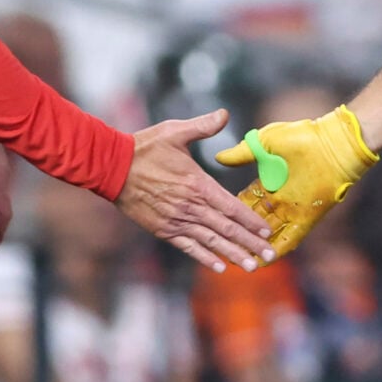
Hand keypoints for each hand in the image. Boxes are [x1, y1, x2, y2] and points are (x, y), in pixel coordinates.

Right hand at [118, 109, 276, 271]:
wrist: (111, 167)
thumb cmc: (144, 148)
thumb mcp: (175, 131)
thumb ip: (203, 126)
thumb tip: (225, 114)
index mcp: (198, 184)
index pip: (232, 207)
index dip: (251, 221)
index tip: (268, 232)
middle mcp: (190, 207)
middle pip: (227, 229)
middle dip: (250, 243)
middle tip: (269, 256)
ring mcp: (176, 221)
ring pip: (211, 242)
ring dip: (233, 255)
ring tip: (251, 267)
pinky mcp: (163, 229)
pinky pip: (188, 247)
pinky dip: (204, 257)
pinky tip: (219, 267)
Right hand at [216, 104, 377, 256]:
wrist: (333, 143)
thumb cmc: (302, 137)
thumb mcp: (265, 142)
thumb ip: (242, 152)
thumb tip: (219, 158)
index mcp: (268, 181)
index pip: (244, 201)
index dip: (231, 212)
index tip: (215, 221)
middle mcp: (279, 199)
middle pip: (255, 221)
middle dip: (239, 236)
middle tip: (222, 248)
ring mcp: (293, 211)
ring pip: (270, 235)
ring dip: (257, 247)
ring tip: (240, 262)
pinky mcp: (307, 219)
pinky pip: (291, 239)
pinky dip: (279, 250)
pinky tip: (266, 262)